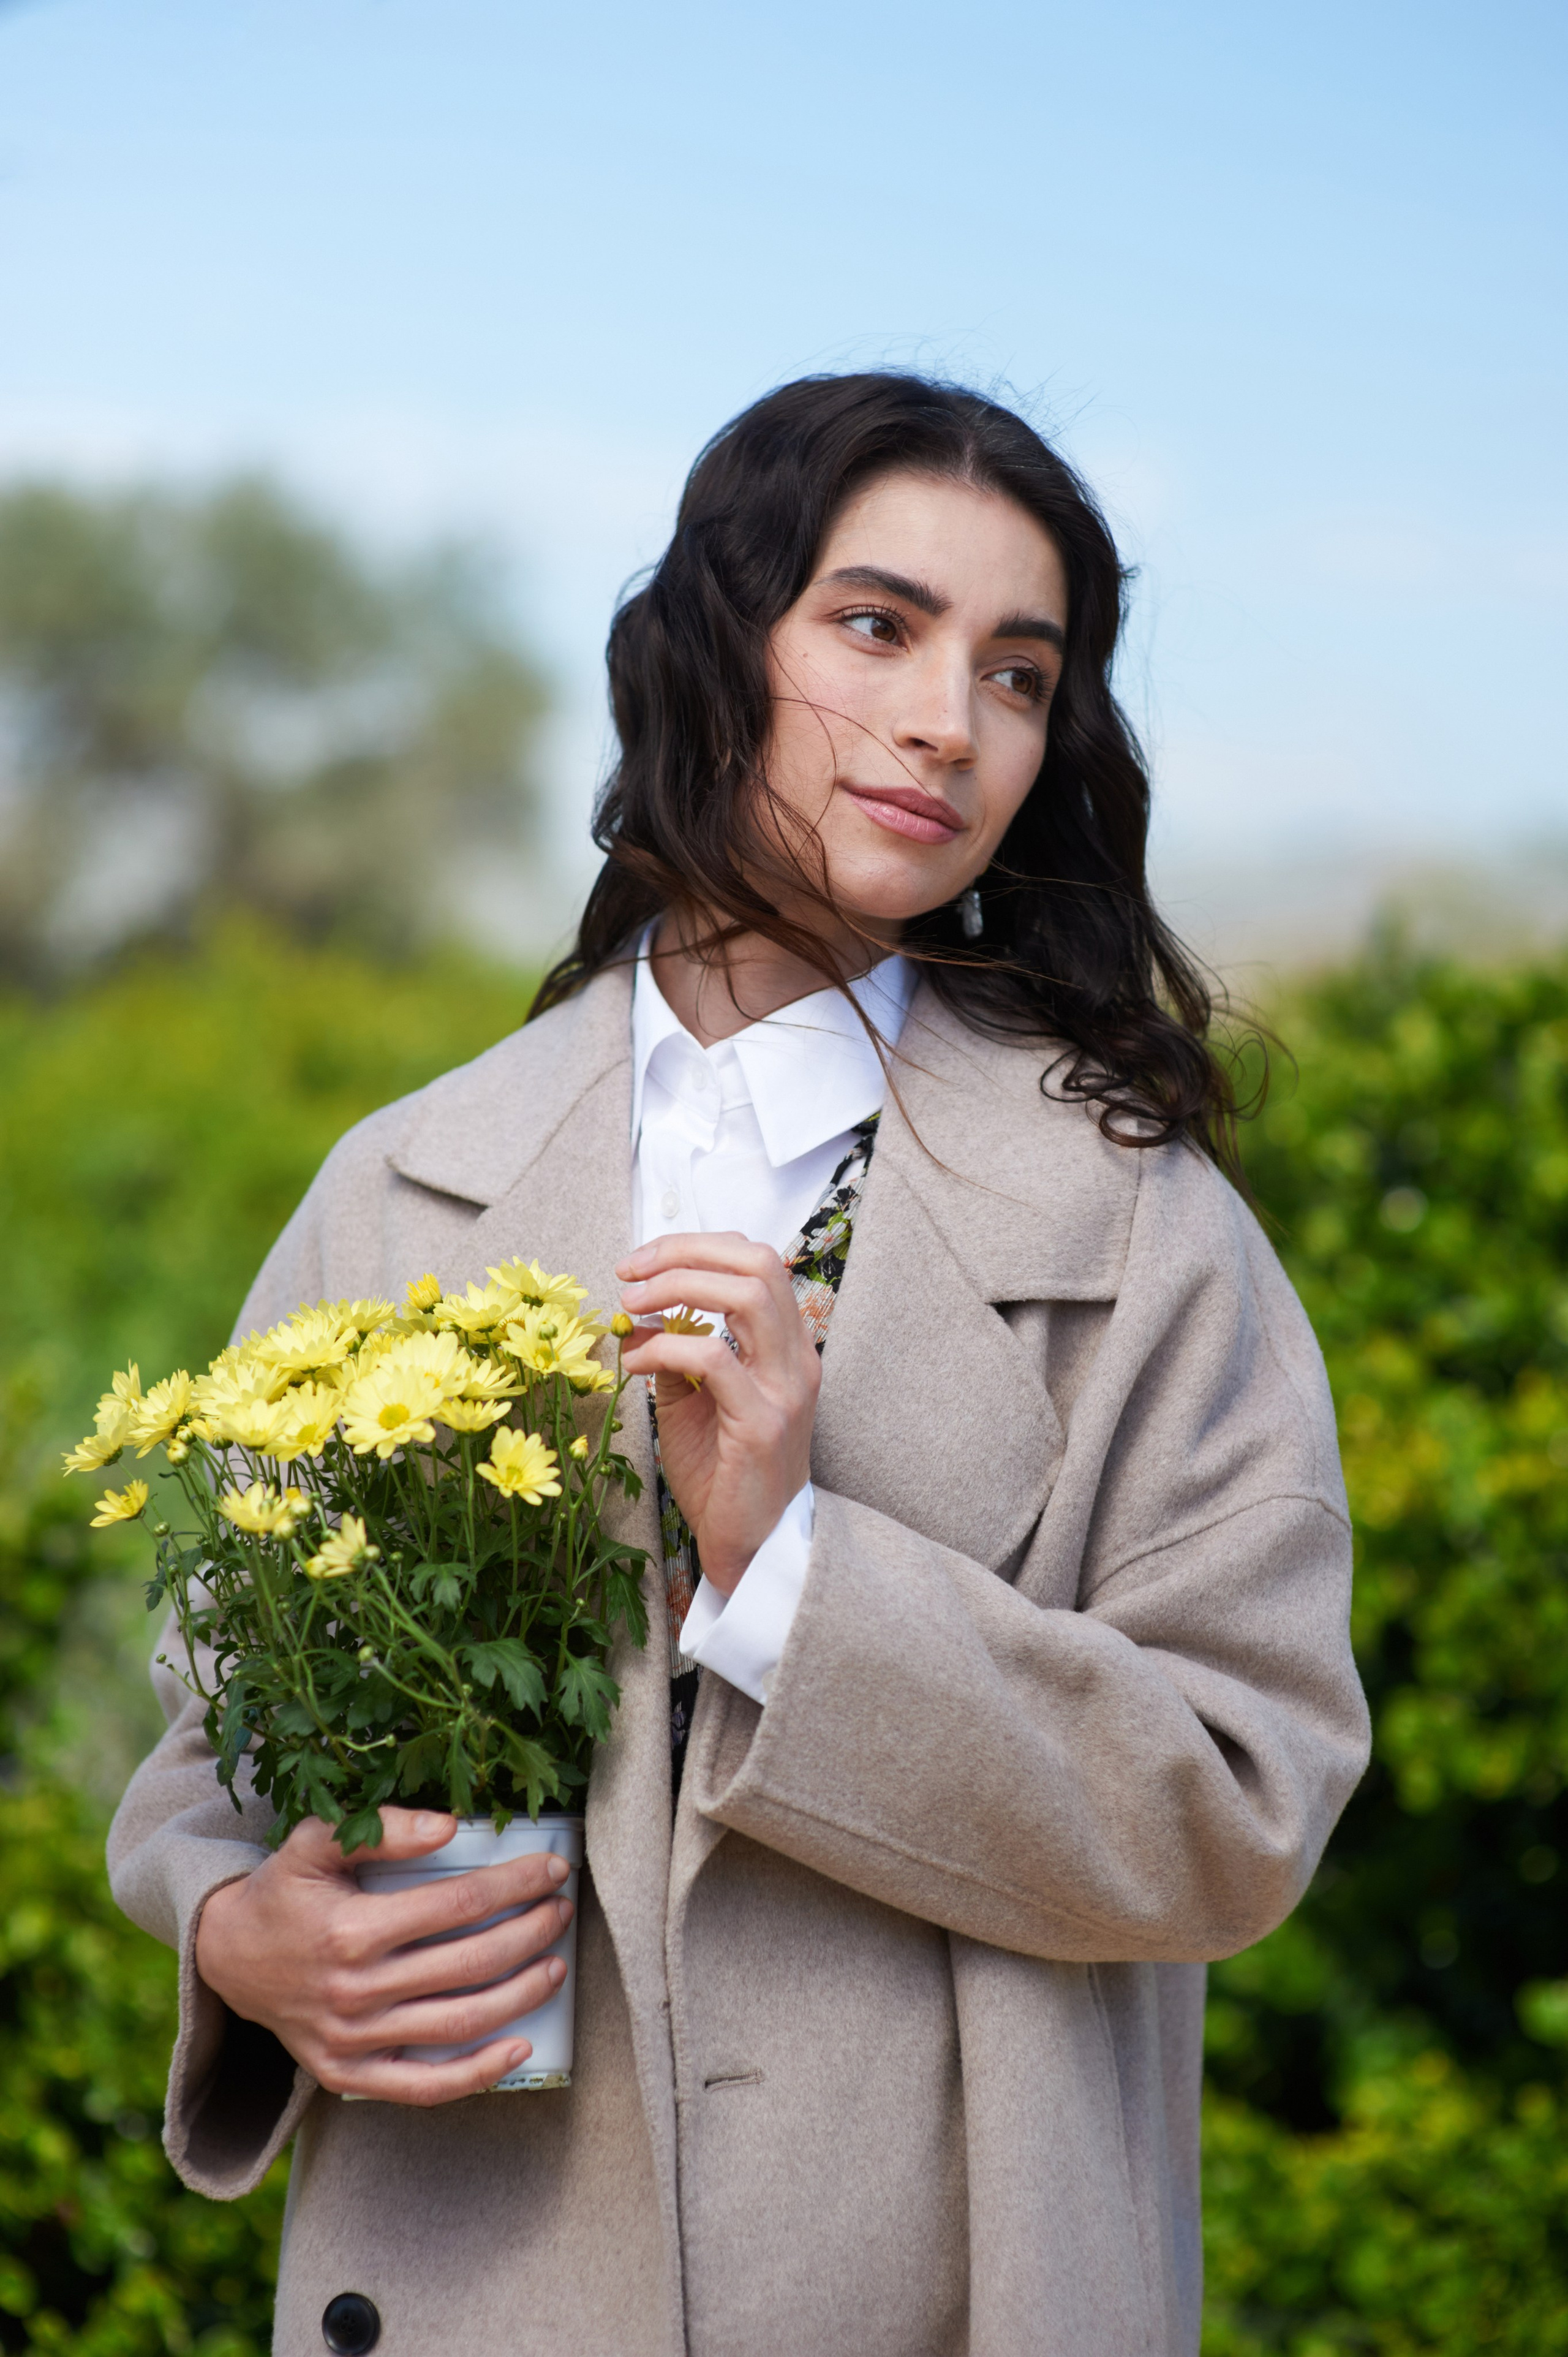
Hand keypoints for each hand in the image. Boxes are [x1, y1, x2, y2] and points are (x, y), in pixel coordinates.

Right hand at [193, 1807, 573, 2105]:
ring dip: (520, 1996)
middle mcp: (355, 1991)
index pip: (458, 1905)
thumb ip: (379, 1828)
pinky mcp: (347, 2074)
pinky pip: (422, 2087)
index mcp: (351, 1929)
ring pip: (459, 2025)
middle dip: (530, 1933)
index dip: (515, 1884)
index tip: (552, 1867)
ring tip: (556, 1966)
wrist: (226, 1957)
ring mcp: (352, 2040)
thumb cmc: (284, 1891)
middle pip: (469, 1965)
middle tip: (561, 1910)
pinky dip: (477, 2074)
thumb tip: (448, 1826)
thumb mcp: (314, 1842)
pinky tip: (521, 2046)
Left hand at [616, 1230, 818, 1594]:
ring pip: (746, 1295)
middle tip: (630, 1271)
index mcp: (787, 1347)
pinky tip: (635, 1362)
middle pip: (755, 1262)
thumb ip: (677, 1355)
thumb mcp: (692, 1403)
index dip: (697, 1246)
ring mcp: (785, 1389)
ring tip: (630, 1302)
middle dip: (684, 1252)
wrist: (751, 1547)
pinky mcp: (762, 1423)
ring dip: (676, 1286)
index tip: (643, 1261)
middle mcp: (796, 1359)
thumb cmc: (723, 1476)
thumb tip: (638, 1316)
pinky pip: (713, 1359)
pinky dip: (664, 1348)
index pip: (756, 1261)